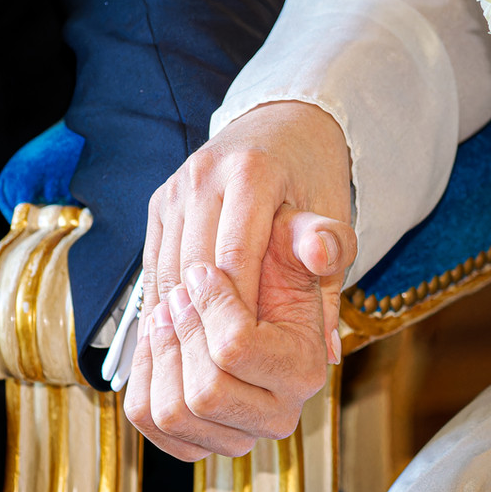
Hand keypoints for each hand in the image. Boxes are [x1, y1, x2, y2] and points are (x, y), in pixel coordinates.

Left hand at [124, 205, 356, 460]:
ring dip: (159, 357)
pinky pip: (153, 425)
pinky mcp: (202, 440)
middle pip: (206, 394)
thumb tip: (318, 250)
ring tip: (163, 315)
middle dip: (182, 335)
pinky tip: (156, 344)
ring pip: (174, 414)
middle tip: (177, 295)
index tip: (200, 273)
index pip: (235, 348)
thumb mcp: (303, 243)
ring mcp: (240, 435)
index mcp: (304, 371)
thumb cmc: (281, 270)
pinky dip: (145, 382)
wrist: (265, 304)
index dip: (208, 305)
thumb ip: (320, 238)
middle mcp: (278, 414)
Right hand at [141, 99, 352, 359]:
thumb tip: (326, 350)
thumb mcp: (334, 216)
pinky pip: (156, 261)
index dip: (238, 312)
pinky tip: (180, 336)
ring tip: (198, 363)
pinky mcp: (160, 201)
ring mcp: (176, 187)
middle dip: (206, 321)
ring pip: (167, 268)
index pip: (235, 255)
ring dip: (179, 318)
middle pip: (193, 265)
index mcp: (252, 172)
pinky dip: (166, 300)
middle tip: (222, 370)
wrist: (282, 122)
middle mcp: (205, 174)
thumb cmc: (313, 174)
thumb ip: (331, 279)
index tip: (250, 356)